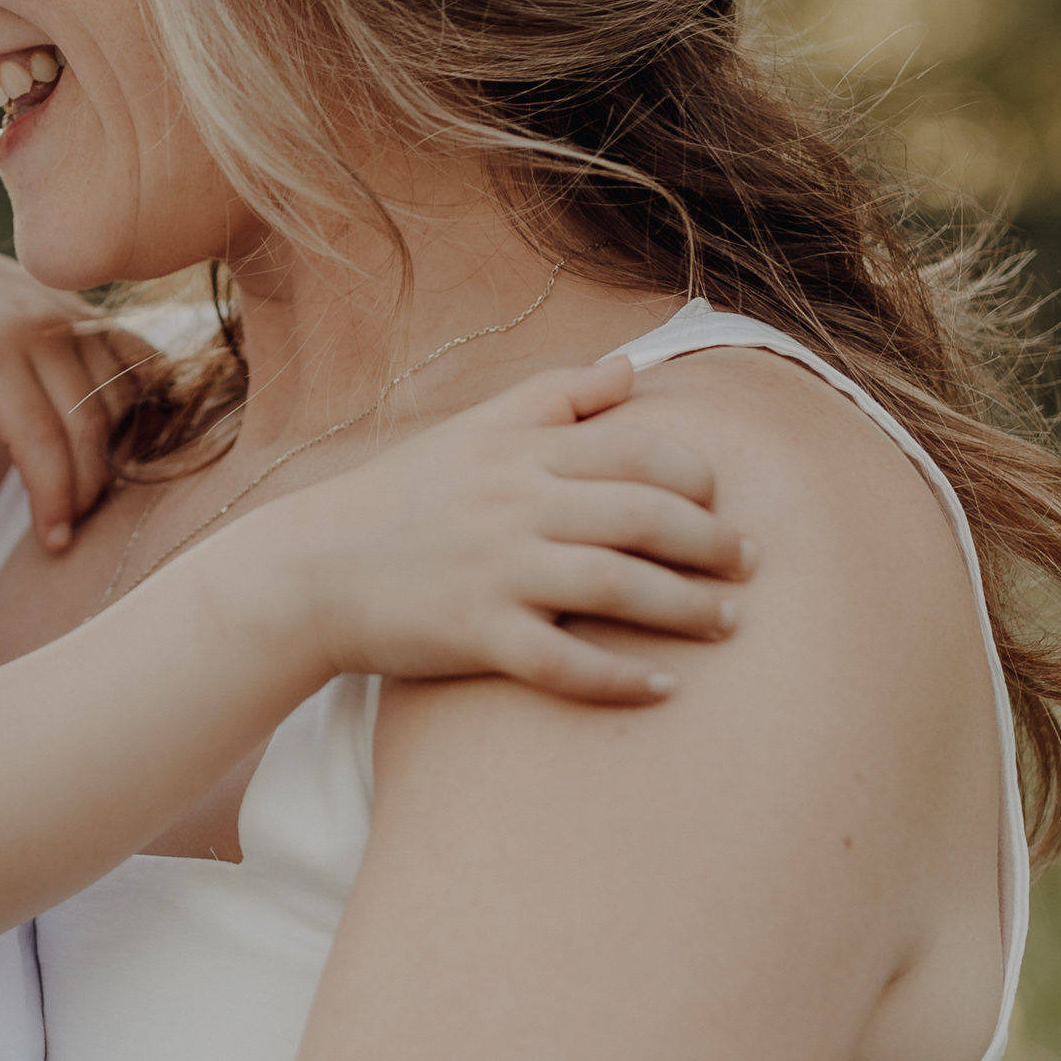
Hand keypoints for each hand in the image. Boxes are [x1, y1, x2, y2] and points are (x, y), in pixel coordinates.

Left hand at [0, 238, 126, 551]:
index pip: (39, 437)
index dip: (55, 495)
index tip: (53, 540)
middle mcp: (39, 328)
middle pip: (88, 424)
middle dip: (85, 488)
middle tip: (65, 527)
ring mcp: (73, 317)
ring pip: (121, 398)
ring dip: (114, 453)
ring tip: (82, 489)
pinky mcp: (94, 314)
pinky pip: (142, 362)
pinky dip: (144, 404)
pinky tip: (124, 442)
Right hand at [257, 358, 754, 705]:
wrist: (310, 570)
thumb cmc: (399, 499)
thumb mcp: (472, 430)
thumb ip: (554, 397)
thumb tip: (630, 370)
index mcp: (520, 453)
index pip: (636, 451)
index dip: (695, 476)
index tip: (720, 501)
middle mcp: (516, 506)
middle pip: (644, 516)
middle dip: (712, 542)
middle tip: (749, 563)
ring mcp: (497, 572)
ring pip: (618, 586)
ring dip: (687, 608)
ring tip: (728, 622)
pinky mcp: (476, 635)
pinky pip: (565, 664)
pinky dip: (620, 679)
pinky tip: (663, 689)